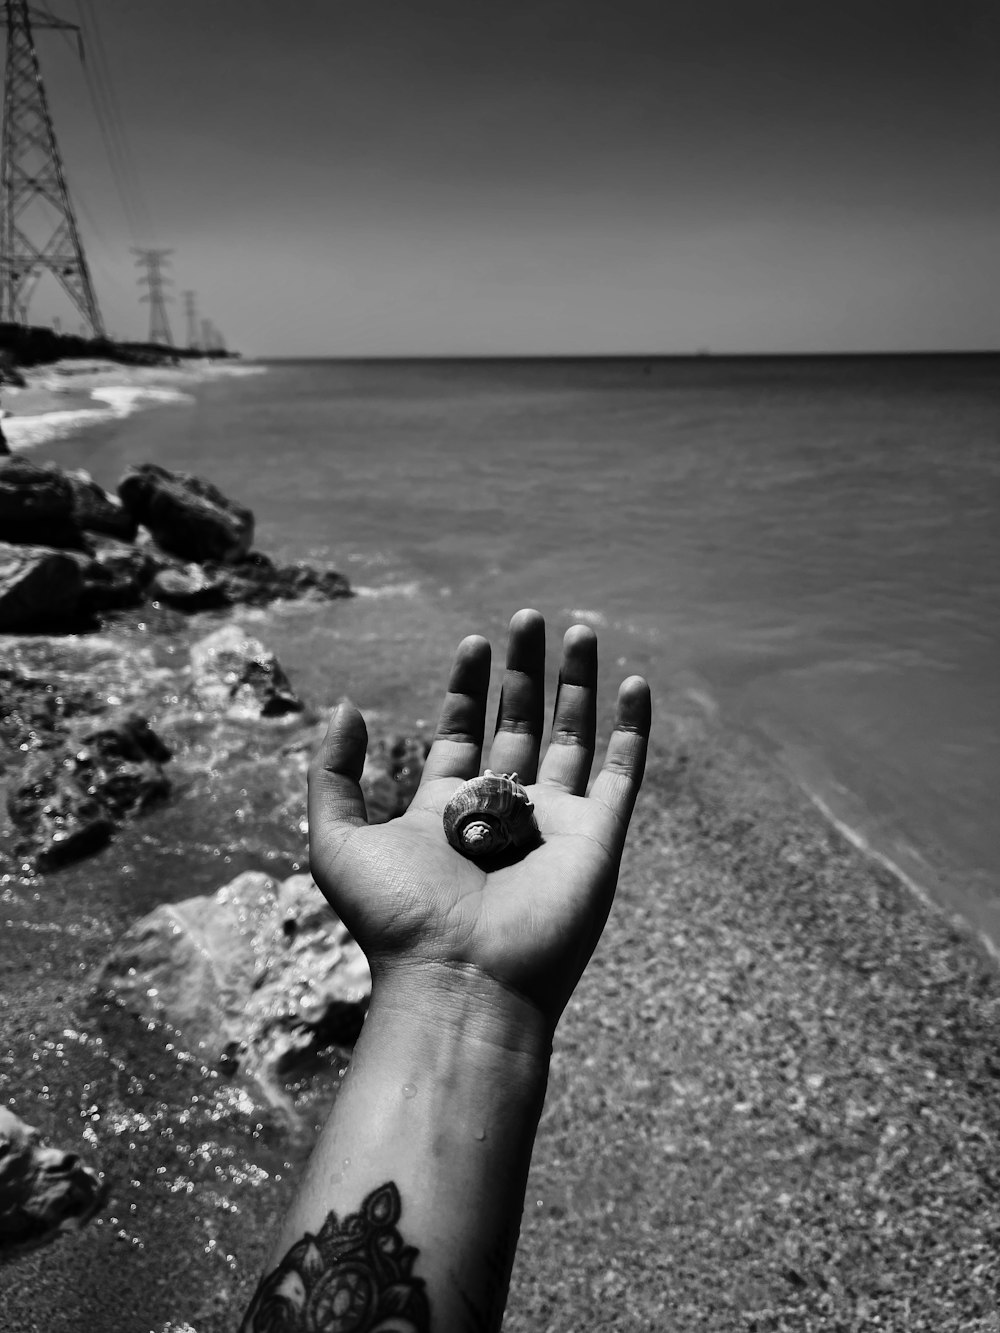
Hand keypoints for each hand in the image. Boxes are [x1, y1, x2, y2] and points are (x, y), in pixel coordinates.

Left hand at [308, 608, 650, 1038]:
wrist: (459, 979)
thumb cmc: (395, 919)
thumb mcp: (339, 839)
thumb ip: (334, 772)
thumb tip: (347, 707)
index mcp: (448, 809)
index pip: (465, 733)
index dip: (469, 688)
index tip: (474, 642)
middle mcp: (504, 811)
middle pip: (520, 723)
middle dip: (524, 671)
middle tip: (528, 618)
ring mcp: (554, 823)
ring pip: (574, 737)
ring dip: (577, 684)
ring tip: (578, 631)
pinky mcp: (596, 837)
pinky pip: (622, 773)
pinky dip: (633, 729)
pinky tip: (635, 684)